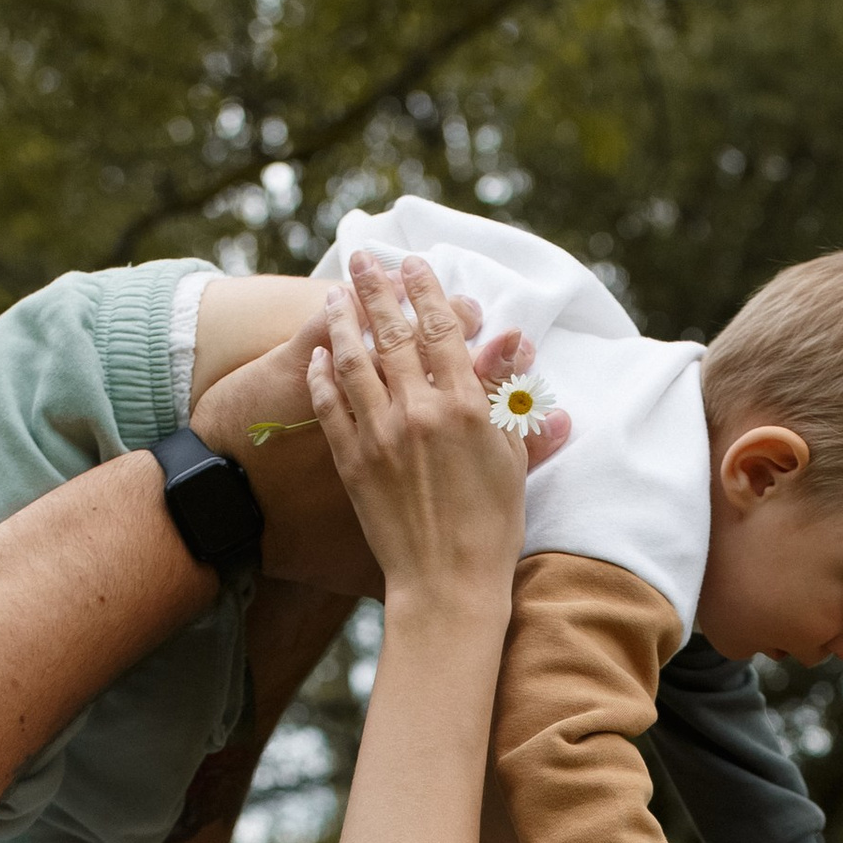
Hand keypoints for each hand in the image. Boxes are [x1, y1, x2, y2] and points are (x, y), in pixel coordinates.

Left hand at [305, 252, 569, 597]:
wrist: (447, 583)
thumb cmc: (491, 528)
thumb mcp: (512, 458)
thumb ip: (510, 397)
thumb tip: (521, 345)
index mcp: (465, 405)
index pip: (441, 329)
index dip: (425, 290)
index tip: (413, 264)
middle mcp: (420, 410)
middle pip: (393, 333)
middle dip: (377, 289)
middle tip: (363, 258)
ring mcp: (381, 434)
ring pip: (355, 361)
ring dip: (345, 322)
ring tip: (337, 294)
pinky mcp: (353, 462)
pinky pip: (331, 406)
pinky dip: (324, 375)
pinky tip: (321, 355)